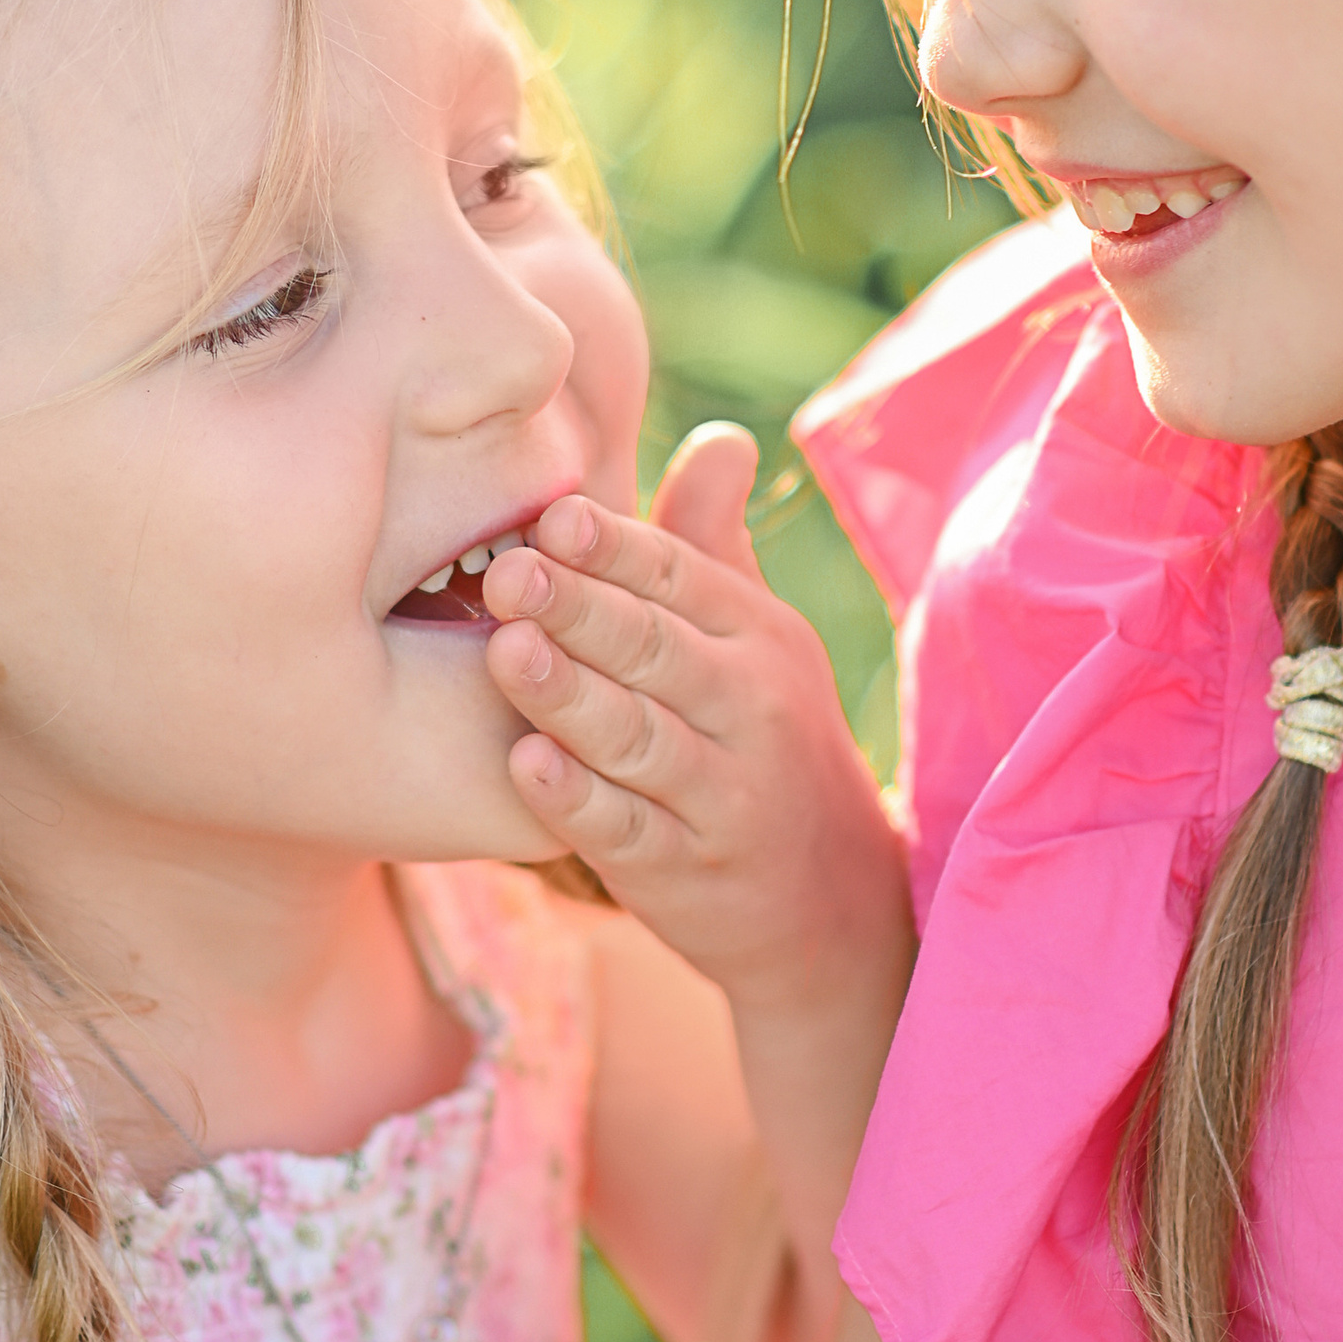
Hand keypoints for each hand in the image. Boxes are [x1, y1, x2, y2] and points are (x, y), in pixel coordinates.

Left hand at [485, 422, 912, 1023]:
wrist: (835, 905)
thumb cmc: (763, 742)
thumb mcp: (758, 642)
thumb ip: (714, 546)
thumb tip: (720, 436)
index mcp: (759, 635)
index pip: (681, 575)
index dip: (616, 546)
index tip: (550, 516)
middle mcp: (750, 707)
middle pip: (656, 647)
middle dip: (581, 607)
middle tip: (508, 571)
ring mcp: (722, 794)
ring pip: (639, 736)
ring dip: (571, 695)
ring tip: (508, 651)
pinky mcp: (688, 869)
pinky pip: (628, 831)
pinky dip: (579, 801)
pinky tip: (526, 767)